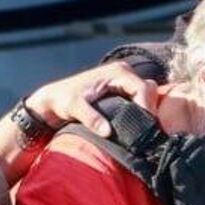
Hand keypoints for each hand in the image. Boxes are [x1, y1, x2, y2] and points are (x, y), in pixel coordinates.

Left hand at [24, 62, 163, 137]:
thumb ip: (91, 118)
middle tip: (144, 132)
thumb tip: (106, 132)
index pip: (144, 89)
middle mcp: (123, 72)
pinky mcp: (122, 88)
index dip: (148, 108)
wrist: (53, 98)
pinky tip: (136, 126)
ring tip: (141, 131)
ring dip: (147, 111)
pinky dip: (141, 110)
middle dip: (150, 110)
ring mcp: (124, 80)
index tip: (145, 128)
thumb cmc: (62, 100)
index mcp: (116, 72)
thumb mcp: (74, 108)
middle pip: (150, 90)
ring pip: (148, 94)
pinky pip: (140, 98)